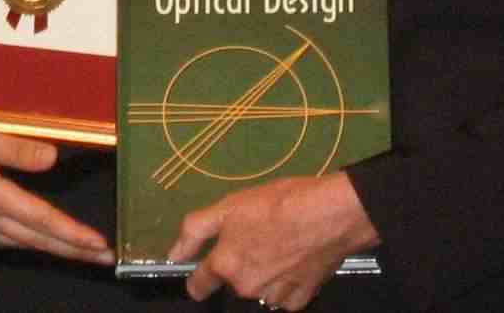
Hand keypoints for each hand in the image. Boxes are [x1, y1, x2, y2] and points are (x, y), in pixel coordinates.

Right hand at [0, 117, 114, 263]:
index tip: (101, 246)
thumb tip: (54, 160)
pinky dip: (21, 244)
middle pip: (37, 240)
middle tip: (102, 258)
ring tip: (73, 251)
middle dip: (72, 249)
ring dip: (49, 248)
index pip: (45, 221)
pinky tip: (25, 241)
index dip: (75, 234)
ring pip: (19, 244)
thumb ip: (19, 152)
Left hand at [168, 173, 379, 309]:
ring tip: (278, 246)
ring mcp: (275, 297)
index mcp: (226, 265)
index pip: (198, 286)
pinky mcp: (301, 300)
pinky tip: (295, 259)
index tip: (204, 270)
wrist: (330, 214)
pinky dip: (286, 282)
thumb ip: (195, 231)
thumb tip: (172, 255)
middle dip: (239, 266)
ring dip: (263, 275)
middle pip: (234, 283)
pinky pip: (285, 296)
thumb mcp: (229, 206)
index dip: (198, 277)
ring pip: (259, 291)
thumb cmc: (277, 204)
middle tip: (256, 239)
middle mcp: (247, 288)